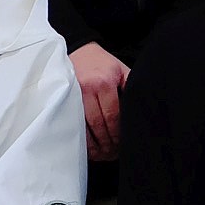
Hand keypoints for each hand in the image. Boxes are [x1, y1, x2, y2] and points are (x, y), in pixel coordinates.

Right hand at [71, 41, 128, 162]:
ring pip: (84, 128)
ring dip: (94, 146)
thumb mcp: (121, 70)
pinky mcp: (63, 100)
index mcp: (104, 83)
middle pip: (99, 125)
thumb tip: (141, 110)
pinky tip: (88, 148)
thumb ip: (130, 87)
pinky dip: (81, 140)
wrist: (78, 49)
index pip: (113, 115)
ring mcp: (72, 96)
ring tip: (103, 155)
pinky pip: (72, 125)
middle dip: (108, 143)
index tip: (122, 144)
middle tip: (113, 154)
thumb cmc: (102, 63)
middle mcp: (87, 90)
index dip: (118, 134)